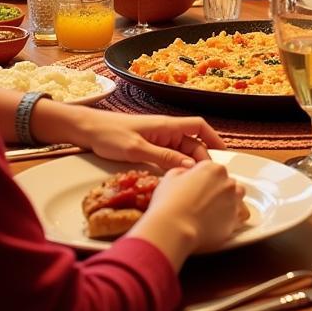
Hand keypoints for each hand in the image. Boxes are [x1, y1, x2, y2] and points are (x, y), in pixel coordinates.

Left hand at [68, 109, 224, 170]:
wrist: (87, 130)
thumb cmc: (110, 134)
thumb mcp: (137, 149)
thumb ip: (163, 157)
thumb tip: (190, 166)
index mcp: (166, 126)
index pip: (198, 127)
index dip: (213, 138)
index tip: (224, 154)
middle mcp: (165, 131)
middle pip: (192, 144)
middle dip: (202, 160)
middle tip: (206, 180)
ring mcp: (157, 140)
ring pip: (181, 152)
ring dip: (188, 165)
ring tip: (195, 184)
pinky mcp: (148, 148)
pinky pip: (168, 158)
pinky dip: (175, 168)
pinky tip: (175, 182)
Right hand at [142, 160, 245, 256]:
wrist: (174, 228)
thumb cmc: (170, 202)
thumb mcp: (171, 177)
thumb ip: (183, 172)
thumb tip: (186, 174)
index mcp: (214, 168)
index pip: (214, 170)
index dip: (204, 179)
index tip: (197, 187)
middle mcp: (228, 183)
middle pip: (228, 183)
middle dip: (218, 190)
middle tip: (202, 200)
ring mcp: (233, 203)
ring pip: (236, 199)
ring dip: (227, 202)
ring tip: (210, 212)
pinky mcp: (234, 222)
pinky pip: (235, 219)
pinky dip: (226, 220)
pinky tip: (213, 224)